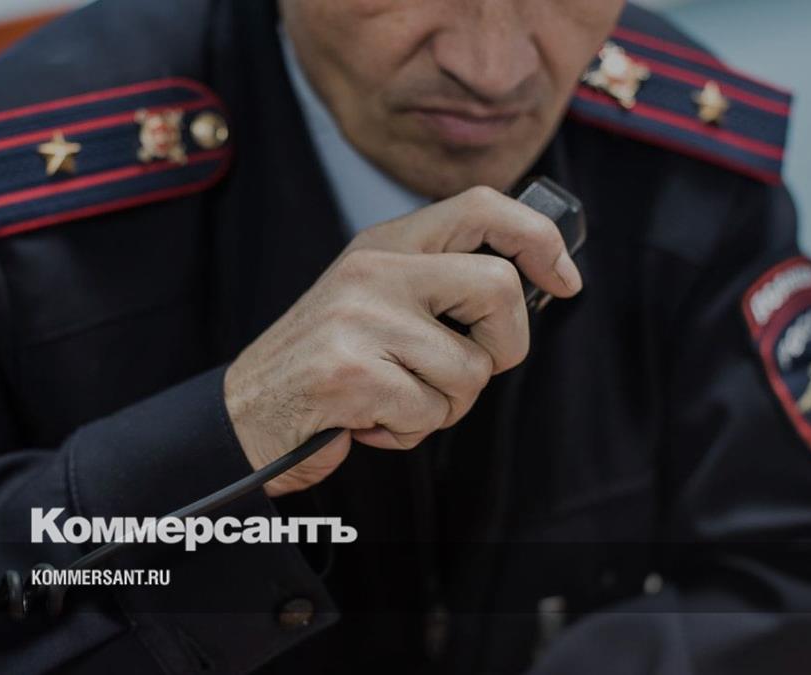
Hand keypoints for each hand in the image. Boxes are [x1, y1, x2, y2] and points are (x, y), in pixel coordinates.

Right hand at [224, 186, 581, 495]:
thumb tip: (534, 286)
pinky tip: (369, 420)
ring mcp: (360, 318)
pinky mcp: (351, 371)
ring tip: (395, 398)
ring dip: (446, 405)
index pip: (481, 204)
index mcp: (385, 244)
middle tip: (468, 368)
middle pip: (499, 286)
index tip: (565, 278)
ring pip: (471, 369)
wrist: (245, 413)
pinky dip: (410, 430)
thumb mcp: (375, 301)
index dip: (539, 238)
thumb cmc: (326, 364)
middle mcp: (374, 270)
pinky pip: (430, 411)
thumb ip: (438, 286)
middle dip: (504, 346)